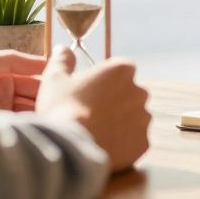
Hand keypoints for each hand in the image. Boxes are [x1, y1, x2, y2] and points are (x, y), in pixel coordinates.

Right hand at [37, 45, 151, 171]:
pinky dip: (123, 144)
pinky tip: (105, 147)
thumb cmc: (62, 109)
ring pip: (134, 119)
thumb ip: (62, 60)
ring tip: (97, 133)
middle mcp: (139, 92)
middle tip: (92, 114)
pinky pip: (134, 141)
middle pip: (129, 95)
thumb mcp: (55, 79)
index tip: (90, 93)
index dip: (105, 82)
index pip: (120, 71)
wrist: (70, 149)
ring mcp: (144, 119)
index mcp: (122, 70)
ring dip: (121, 124)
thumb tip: (63, 49)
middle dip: (116, 103)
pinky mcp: (143, 144)